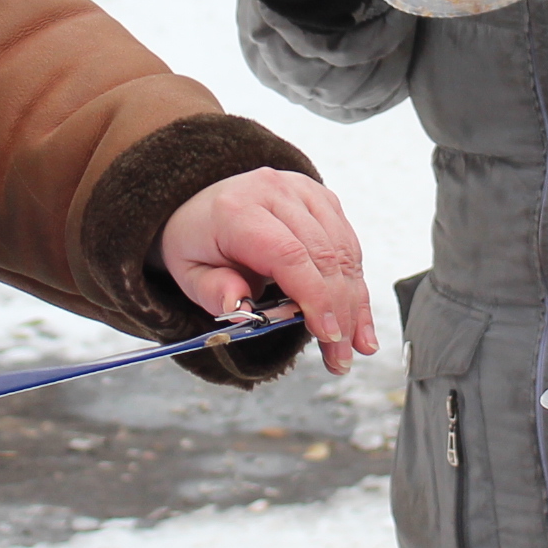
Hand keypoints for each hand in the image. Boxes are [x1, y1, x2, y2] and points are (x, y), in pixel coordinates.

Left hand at [159, 168, 379, 372]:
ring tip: (354, 345)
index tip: (328, 334)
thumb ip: (211, 291)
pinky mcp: (322, 199)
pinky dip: (357, 285)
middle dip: (339, 311)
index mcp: (237, 210)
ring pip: (344, 252)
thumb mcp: (189, 272)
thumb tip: (237, 306)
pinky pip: (349, 245)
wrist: (204, 205)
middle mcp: (275, 192)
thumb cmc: (199, 241)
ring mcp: (304, 192)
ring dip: (354, 304)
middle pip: (324, 255)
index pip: (289, 254)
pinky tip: (358, 318)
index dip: (314, 296)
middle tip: (340, 355)